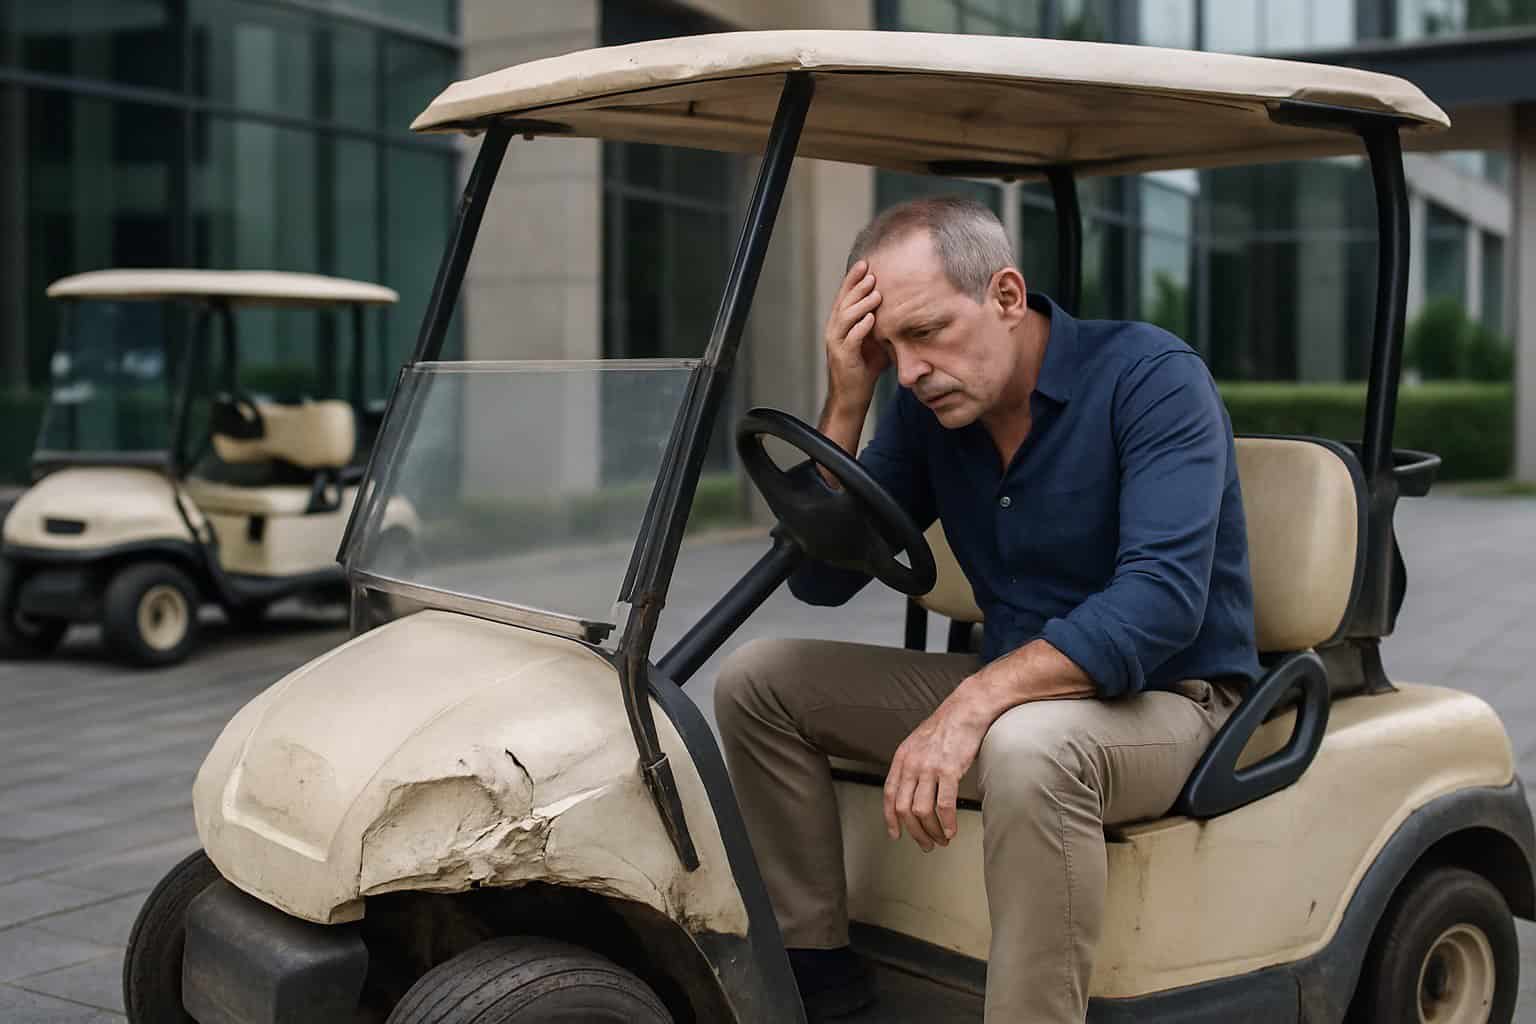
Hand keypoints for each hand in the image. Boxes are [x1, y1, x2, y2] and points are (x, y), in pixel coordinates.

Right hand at [823, 260, 887, 409]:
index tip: (866, 263)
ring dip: (861, 304)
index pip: (845, 296)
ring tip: (876, 294)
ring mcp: (836, 343)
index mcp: (840, 323)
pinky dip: (861, 328)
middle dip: (857, 286)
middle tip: (872, 273)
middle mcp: (834, 330)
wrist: (852, 396)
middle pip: (843, 302)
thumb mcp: (875, 340)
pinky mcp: (842, 358)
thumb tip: (903, 307)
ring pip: (845, 317)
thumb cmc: (864, 367)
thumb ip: (882, 323)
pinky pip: (850, 339)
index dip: (853, 279)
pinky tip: (872, 319)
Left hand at [883, 686, 992, 851]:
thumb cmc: (947, 726)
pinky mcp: (949, 770)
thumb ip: (912, 765)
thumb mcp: (919, 743)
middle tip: (926, 844)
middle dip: (914, 832)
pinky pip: (944, 805)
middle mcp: (911, 764)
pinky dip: (947, 823)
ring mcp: (929, 767)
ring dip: (932, 831)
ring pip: (922, 811)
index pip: (888, 795)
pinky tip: (952, 830)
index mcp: (902, 758)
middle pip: (904, 808)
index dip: (890, 818)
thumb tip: (912, 790)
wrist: (967, 708)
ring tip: (941, 840)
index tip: (896, 834)